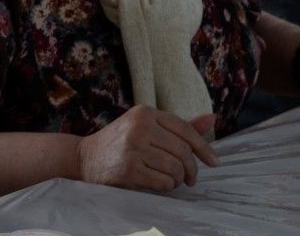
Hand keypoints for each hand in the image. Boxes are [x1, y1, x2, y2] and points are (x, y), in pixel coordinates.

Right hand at [77, 106, 218, 190]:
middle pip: (183, 151)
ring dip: (178, 179)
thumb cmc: (121, 143)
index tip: (214, 162)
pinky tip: (159, 184)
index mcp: (144, 112)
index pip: (184, 129)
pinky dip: (167, 186)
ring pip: (175, 168)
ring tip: (171, 179)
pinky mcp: (128, 169)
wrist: (86, 158)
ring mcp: (132, 148)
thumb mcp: (146, 127)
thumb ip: (178, 126)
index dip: (203, 147)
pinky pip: (164, 182)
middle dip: (191, 168)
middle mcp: (138, 127)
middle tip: (190, 178)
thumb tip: (212, 119)